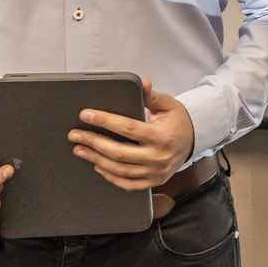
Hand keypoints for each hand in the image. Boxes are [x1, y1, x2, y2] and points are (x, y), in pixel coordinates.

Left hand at [68, 78, 194, 190]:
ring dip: (96, 160)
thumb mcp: (168, 104)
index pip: (128, 129)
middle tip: (74, 134)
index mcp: (162, 136)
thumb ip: (151, 95)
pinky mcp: (153, 181)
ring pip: (120, 170)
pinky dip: (110, 176)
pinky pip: (127, 183)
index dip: (105, 121)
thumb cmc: (177, 120)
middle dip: (93, 142)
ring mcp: (156, 172)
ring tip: (79, 149)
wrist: (193, 140)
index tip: (86, 115)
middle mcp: (159, 157)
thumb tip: (142, 83)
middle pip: (119, 152)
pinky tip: (97, 166)